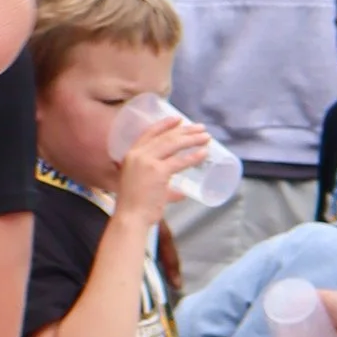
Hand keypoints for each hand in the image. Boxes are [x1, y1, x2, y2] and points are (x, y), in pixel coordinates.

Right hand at [107, 114, 213, 240]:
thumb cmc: (135, 206)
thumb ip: (161, 185)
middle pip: (166, 136)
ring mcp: (148, 162)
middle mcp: (138, 154)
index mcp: (131, 154)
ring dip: (192, 139)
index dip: (165, 124)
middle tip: (200, 128)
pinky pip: (180, 161)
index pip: (149, 132)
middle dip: (185, 130)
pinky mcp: (158, 172)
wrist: (130, 217)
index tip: (179, 119)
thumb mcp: (140, 184)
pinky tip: (203, 153)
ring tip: (206, 137)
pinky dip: (194, 156)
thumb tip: (182, 192)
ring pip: (174, 144)